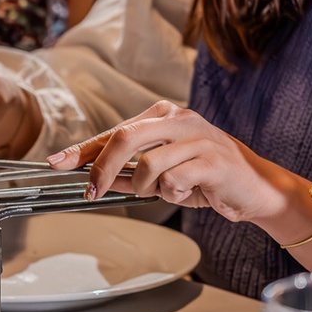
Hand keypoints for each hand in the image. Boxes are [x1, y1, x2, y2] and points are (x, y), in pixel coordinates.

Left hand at [46, 100, 290, 222]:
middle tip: (94, 191)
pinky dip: (174, 194)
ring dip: (149, 188)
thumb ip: (129, 173)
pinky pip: (174, 181)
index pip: (112, 131)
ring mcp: (196, 136)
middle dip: (102, 169)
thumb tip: (91, 178)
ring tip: (168, 191)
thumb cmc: (204, 177)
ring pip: (148, 164)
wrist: (255, 188)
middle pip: (123, 138)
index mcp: (161, 116)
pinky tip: (190, 192)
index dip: (82, 149)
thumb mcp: (161, 173)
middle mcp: (177, 119)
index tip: (57, 163)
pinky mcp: (213, 160)